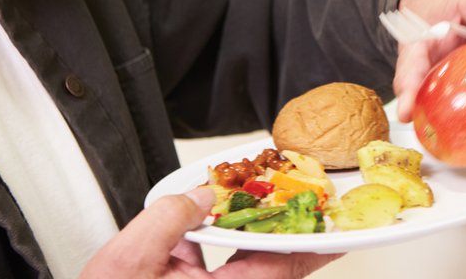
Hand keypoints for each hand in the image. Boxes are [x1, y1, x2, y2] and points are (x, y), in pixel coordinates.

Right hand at [80, 186, 341, 277]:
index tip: (336, 236)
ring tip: (281, 216)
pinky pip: (228, 270)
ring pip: (253, 269)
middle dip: (296, 242)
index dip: (310, 250)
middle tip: (319, 218)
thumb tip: (202, 194)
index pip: (277, 269)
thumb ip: (170, 218)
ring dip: (267, 242)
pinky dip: (236, 246)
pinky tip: (226, 225)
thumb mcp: (130, 258)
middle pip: (273, 270)